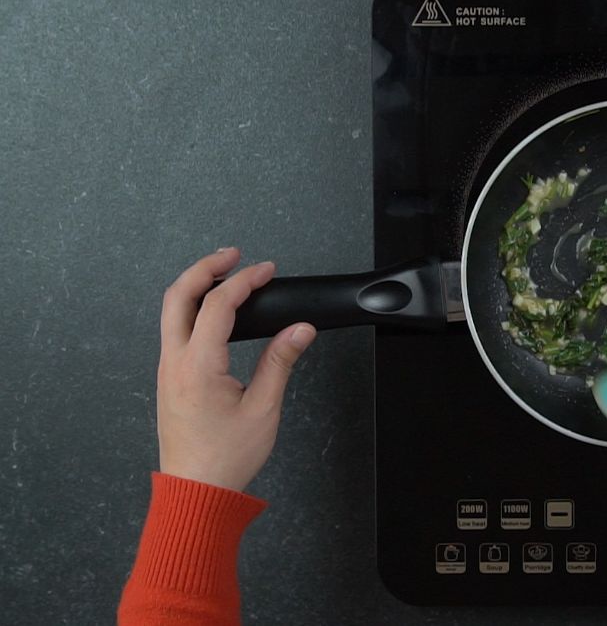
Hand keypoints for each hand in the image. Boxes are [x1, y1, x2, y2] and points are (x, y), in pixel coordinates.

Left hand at [156, 248, 315, 491]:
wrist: (196, 490)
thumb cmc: (225, 457)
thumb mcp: (264, 408)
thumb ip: (281, 361)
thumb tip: (300, 330)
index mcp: (197, 366)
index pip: (218, 305)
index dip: (244, 281)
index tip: (266, 270)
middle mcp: (174, 362)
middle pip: (178, 296)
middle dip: (205, 268)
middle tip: (233, 254)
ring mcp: (167, 370)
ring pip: (171, 311)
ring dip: (196, 286)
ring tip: (224, 275)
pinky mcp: (170, 378)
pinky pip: (174, 330)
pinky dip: (192, 308)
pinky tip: (213, 311)